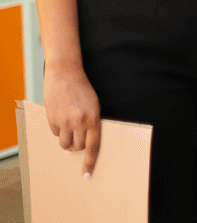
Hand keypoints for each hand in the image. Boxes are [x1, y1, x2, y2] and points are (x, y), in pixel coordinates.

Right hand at [43, 63, 100, 177]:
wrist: (65, 73)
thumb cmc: (82, 89)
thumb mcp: (93, 104)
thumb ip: (91, 122)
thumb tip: (86, 142)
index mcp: (94, 118)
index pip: (93, 146)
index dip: (90, 162)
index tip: (87, 174)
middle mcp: (80, 121)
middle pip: (78, 147)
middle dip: (77, 146)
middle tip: (77, 136)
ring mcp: (65, 121)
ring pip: (65, 144)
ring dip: (67, 141)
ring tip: (68, 129)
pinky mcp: (53, 119)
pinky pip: (55, 133)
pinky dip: (58, 129)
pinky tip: (60, 116)